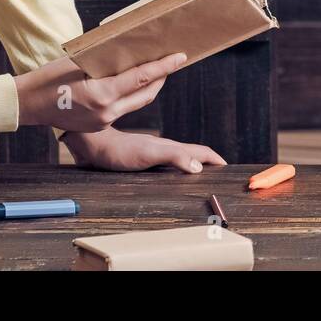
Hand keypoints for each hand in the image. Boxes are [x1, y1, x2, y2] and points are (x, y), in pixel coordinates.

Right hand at [14, 52, 187, 131]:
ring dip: (149, 87)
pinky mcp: (100, 126)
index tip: (182, 56)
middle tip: (173, 60)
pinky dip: (132, 95)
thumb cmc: (50, 77)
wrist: (28, 105)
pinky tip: (133, 83)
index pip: (142, 77)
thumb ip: (106, 60)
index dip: (164, 66)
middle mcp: (107, 112)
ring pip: (137, 102)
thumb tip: (131, 51)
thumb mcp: (79, 63)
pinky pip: (123, 108)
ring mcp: (104, 122)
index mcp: (103, 94)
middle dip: (162, 76)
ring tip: (158, 70)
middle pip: (146, 93)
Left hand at [62, 128, 225, 171]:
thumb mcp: (148, 154)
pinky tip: (169, 175)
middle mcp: (163, 149)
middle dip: (207, 162)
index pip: (200, 151)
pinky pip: (164, 165)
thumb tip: (198, 167)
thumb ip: (174, 157)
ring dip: (192, 164)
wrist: (93, 144)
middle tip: (219, 173)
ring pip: (178, 158)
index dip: (215, 159)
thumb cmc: (118, 151)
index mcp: (169, 147)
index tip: (227, 167)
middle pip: (192, 154)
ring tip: (200, 174)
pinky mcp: (140, 160)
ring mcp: (152, 154)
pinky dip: (174, 169)